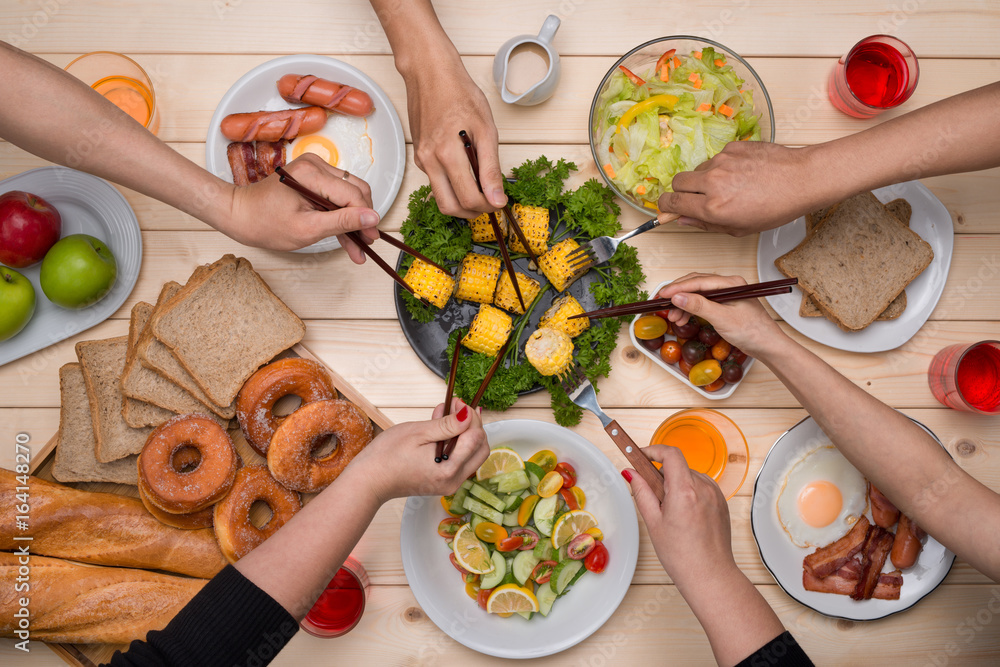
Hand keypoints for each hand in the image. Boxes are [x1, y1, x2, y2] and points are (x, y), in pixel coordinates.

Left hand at [224, 153, 379, 260]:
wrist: (240, 215)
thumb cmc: (265, 223)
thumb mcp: (307, 229)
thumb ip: (342, 222)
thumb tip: (372, 218)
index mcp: (311, 174)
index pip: (353, 194)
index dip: (366, 217)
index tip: (372, 237)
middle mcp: (315, 165)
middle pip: (355, 189)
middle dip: (363, 218)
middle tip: (367, 242)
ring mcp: (314, 170)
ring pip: (347, 194)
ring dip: (353, 220)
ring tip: (358, 247)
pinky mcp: (312, 179)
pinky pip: (335, 195)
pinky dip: (340, 215)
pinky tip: (347, 238)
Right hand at [350, 399, 488, 504]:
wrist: (369, 481)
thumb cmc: (387, 456)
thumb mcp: (419, 433)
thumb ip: (447, 425)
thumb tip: (469, 414)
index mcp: (449, 470)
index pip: (476, 438)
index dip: (471, 416)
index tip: (458, 402)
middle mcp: (454, 481)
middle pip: (481, 449)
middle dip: (473, 425)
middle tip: (457, 408)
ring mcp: (449, 484)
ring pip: (472, 455)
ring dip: (464, 433)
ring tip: (445, 414)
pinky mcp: (443, 483)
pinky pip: (459, 461)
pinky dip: (455, 443)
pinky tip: (441, 429)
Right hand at [404, 58, 505, 217]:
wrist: (429, 73)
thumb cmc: (459, 93)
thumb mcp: (486, 129)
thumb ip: (491, 168)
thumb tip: (497, 198)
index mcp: (447, 155)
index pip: (468, 199)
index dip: (488, 206)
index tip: (500, 201)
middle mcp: (429, 161)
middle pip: (450, 207)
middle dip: (473, 211)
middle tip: (490, 202)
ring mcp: (421, 160)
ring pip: (441, 198)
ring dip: (462, 201)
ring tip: (481, 188)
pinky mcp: (419, 157)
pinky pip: (436, 182)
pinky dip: (453, 186)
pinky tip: (466, 171)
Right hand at [623, 445, 736, 584]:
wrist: (711, 576)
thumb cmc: (683, 555)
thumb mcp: (654, 522)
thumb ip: (641, 492)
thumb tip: (631, 473)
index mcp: (685, 490)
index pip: (670, 453)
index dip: (653, 450)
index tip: (641, 455)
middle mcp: (704, 488)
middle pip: (679, 466)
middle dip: (662, 475)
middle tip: (652, 495)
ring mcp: (716, 495)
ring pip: (690, 477)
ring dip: (676, 485)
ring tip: (670, 512)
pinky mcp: (722, 503)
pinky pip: (702, 487)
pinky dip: (690, 493)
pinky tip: (685, 516)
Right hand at [656, 142, 830, 235]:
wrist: (801, 180)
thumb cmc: (776, 207)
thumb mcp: (740, 228)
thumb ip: (707, 225)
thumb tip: (684, 219)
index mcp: (713, 208)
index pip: (672, 204)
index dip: (665, 207)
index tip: (667, 208)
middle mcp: (712, 183)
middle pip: (677, 183)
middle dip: (681, 191)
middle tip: (695, 198)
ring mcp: (721, 162)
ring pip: (698, 170)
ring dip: (705, 179)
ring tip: (730, 187)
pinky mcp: (732, 147)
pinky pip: (717, 158)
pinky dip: (723, 167)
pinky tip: (742, 174)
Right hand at [656, 273, 782, 357]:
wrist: (768, 346)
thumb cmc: (752, 332)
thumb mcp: (722, 319)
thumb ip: (699, 306)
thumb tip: (678, 297)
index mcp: (731, 283)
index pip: (698, 281)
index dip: (678, 287)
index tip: (662, 295)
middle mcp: (729, 285)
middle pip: (696, 284)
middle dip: (678, 294)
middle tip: (662, 304)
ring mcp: (727, 295)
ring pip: (698, 294)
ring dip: (683, 304)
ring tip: (673, 317)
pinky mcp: (725, 306)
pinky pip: (703, 303)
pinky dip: (691, 310)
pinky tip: (683, 318)